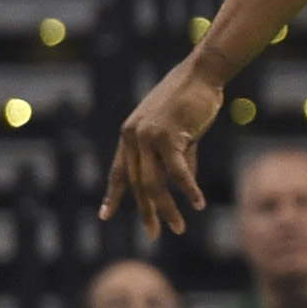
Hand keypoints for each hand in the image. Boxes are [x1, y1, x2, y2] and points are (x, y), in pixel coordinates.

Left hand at [105, 60, 222, 234]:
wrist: (201, 74)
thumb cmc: (192, 100)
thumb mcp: (179, 132)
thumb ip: (178, 156)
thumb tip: (184, 183)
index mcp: (130, 135)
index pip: (118, 172)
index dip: (113, 195)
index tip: (105, 215)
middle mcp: (133, 137)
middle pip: (138, 184)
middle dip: (147, 212)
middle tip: (156, 233)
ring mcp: (148, 136)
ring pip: (154, 182)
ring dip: (167, 208)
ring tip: (178, 226)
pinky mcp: (168, 136)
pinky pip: (177, 171)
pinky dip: (188, 189)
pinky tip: (197, 203)